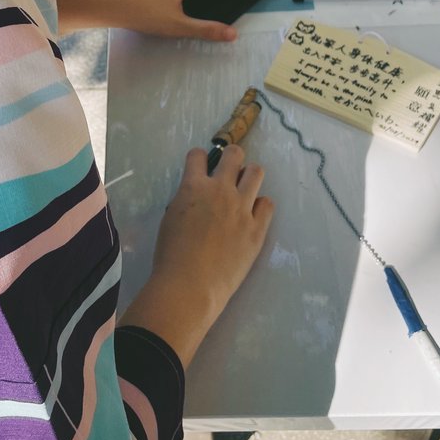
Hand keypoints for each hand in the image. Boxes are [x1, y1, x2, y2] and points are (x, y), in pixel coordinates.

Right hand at [118, 146, 273, 367]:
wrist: (190, 284)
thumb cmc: (171, 254)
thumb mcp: (171, 217)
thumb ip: (186, 200)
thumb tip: (198, 196)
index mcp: (193, 186)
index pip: (198, 155)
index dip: (199, 159)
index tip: (201, 166)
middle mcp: (220, 190)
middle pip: (234, 155)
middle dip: (231, 157)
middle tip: (228, 171)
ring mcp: (242, 208)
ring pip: (256, 173)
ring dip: (249, 177)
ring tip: (244, 190)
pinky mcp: (257, 228)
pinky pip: (267, 203)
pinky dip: (260, 206)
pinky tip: (252, 216)